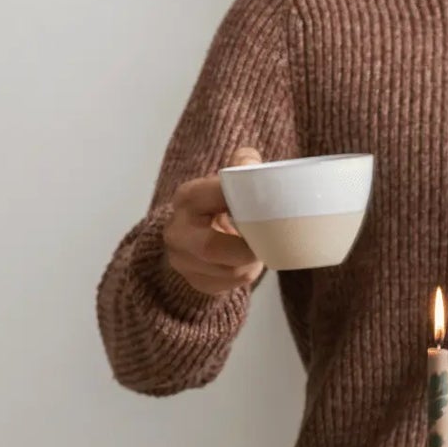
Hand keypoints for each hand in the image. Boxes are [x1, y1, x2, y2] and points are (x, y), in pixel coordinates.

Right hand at [158, 150, 264, 299]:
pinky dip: (244, 275)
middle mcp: (177, 232)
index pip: (218, 195)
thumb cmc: (217, 205)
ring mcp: (182, 261)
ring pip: (228, 271)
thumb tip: (250, 161)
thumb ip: (242, 166)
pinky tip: (247, 263)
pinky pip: (228, 285)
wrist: (189, 236)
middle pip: (212, 247)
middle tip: (270, 240)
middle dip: (247, 248)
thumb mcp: (224, 182)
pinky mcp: (195, 282)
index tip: (269, 202)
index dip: (246, 199)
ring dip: (251, 263)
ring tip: (261, 250)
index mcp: (187, 198)